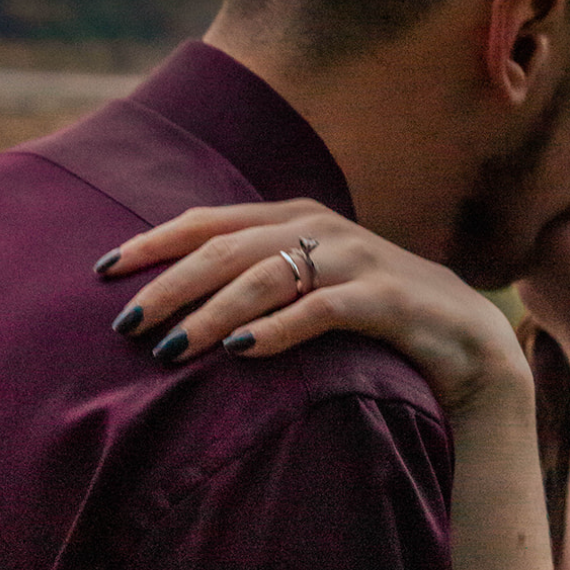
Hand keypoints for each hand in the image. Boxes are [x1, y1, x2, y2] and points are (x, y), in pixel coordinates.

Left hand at [97, 201, 528, 417]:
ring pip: (266, 277)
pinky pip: (321, 310)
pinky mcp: (385, 300)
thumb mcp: (313, 284)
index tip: (102, 271)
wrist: (467, 342)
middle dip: (170, 284)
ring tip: (172, 349)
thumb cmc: (376, 317)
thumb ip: (259, 276)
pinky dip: (277, 329)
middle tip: (126, 324)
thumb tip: (175, 300)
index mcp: (296, 217)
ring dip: (212, 313)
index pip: (209, 220)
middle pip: (227, 248)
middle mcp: (321, 229)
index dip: (153, 242)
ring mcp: (356, 260)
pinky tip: (242, 352)